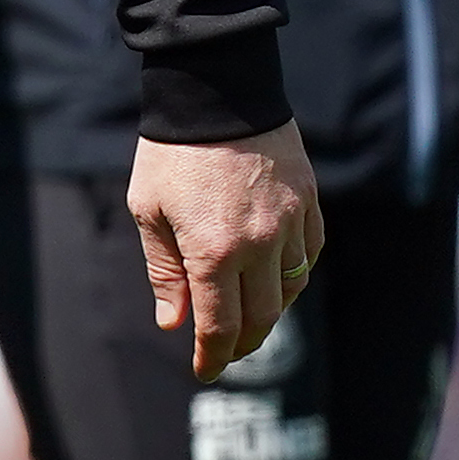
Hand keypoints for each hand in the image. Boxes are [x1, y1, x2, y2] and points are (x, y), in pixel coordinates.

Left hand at [129, 118, 322, 380]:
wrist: (216, 89)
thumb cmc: (170, 152)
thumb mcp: (148, 211)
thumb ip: (164, 271)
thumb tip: (173, 322)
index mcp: (213, 251)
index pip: (220, 326)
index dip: (212, 356)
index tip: (205, 371)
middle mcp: (260, 245)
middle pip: (260, 318)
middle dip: (240, 343)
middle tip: (224, 352)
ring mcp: (291, 223)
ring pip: (290, 291)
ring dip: (269, 313)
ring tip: (247, 318)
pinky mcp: (309, 202)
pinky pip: (310, 255)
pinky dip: (294, 276)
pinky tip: (276, 280)